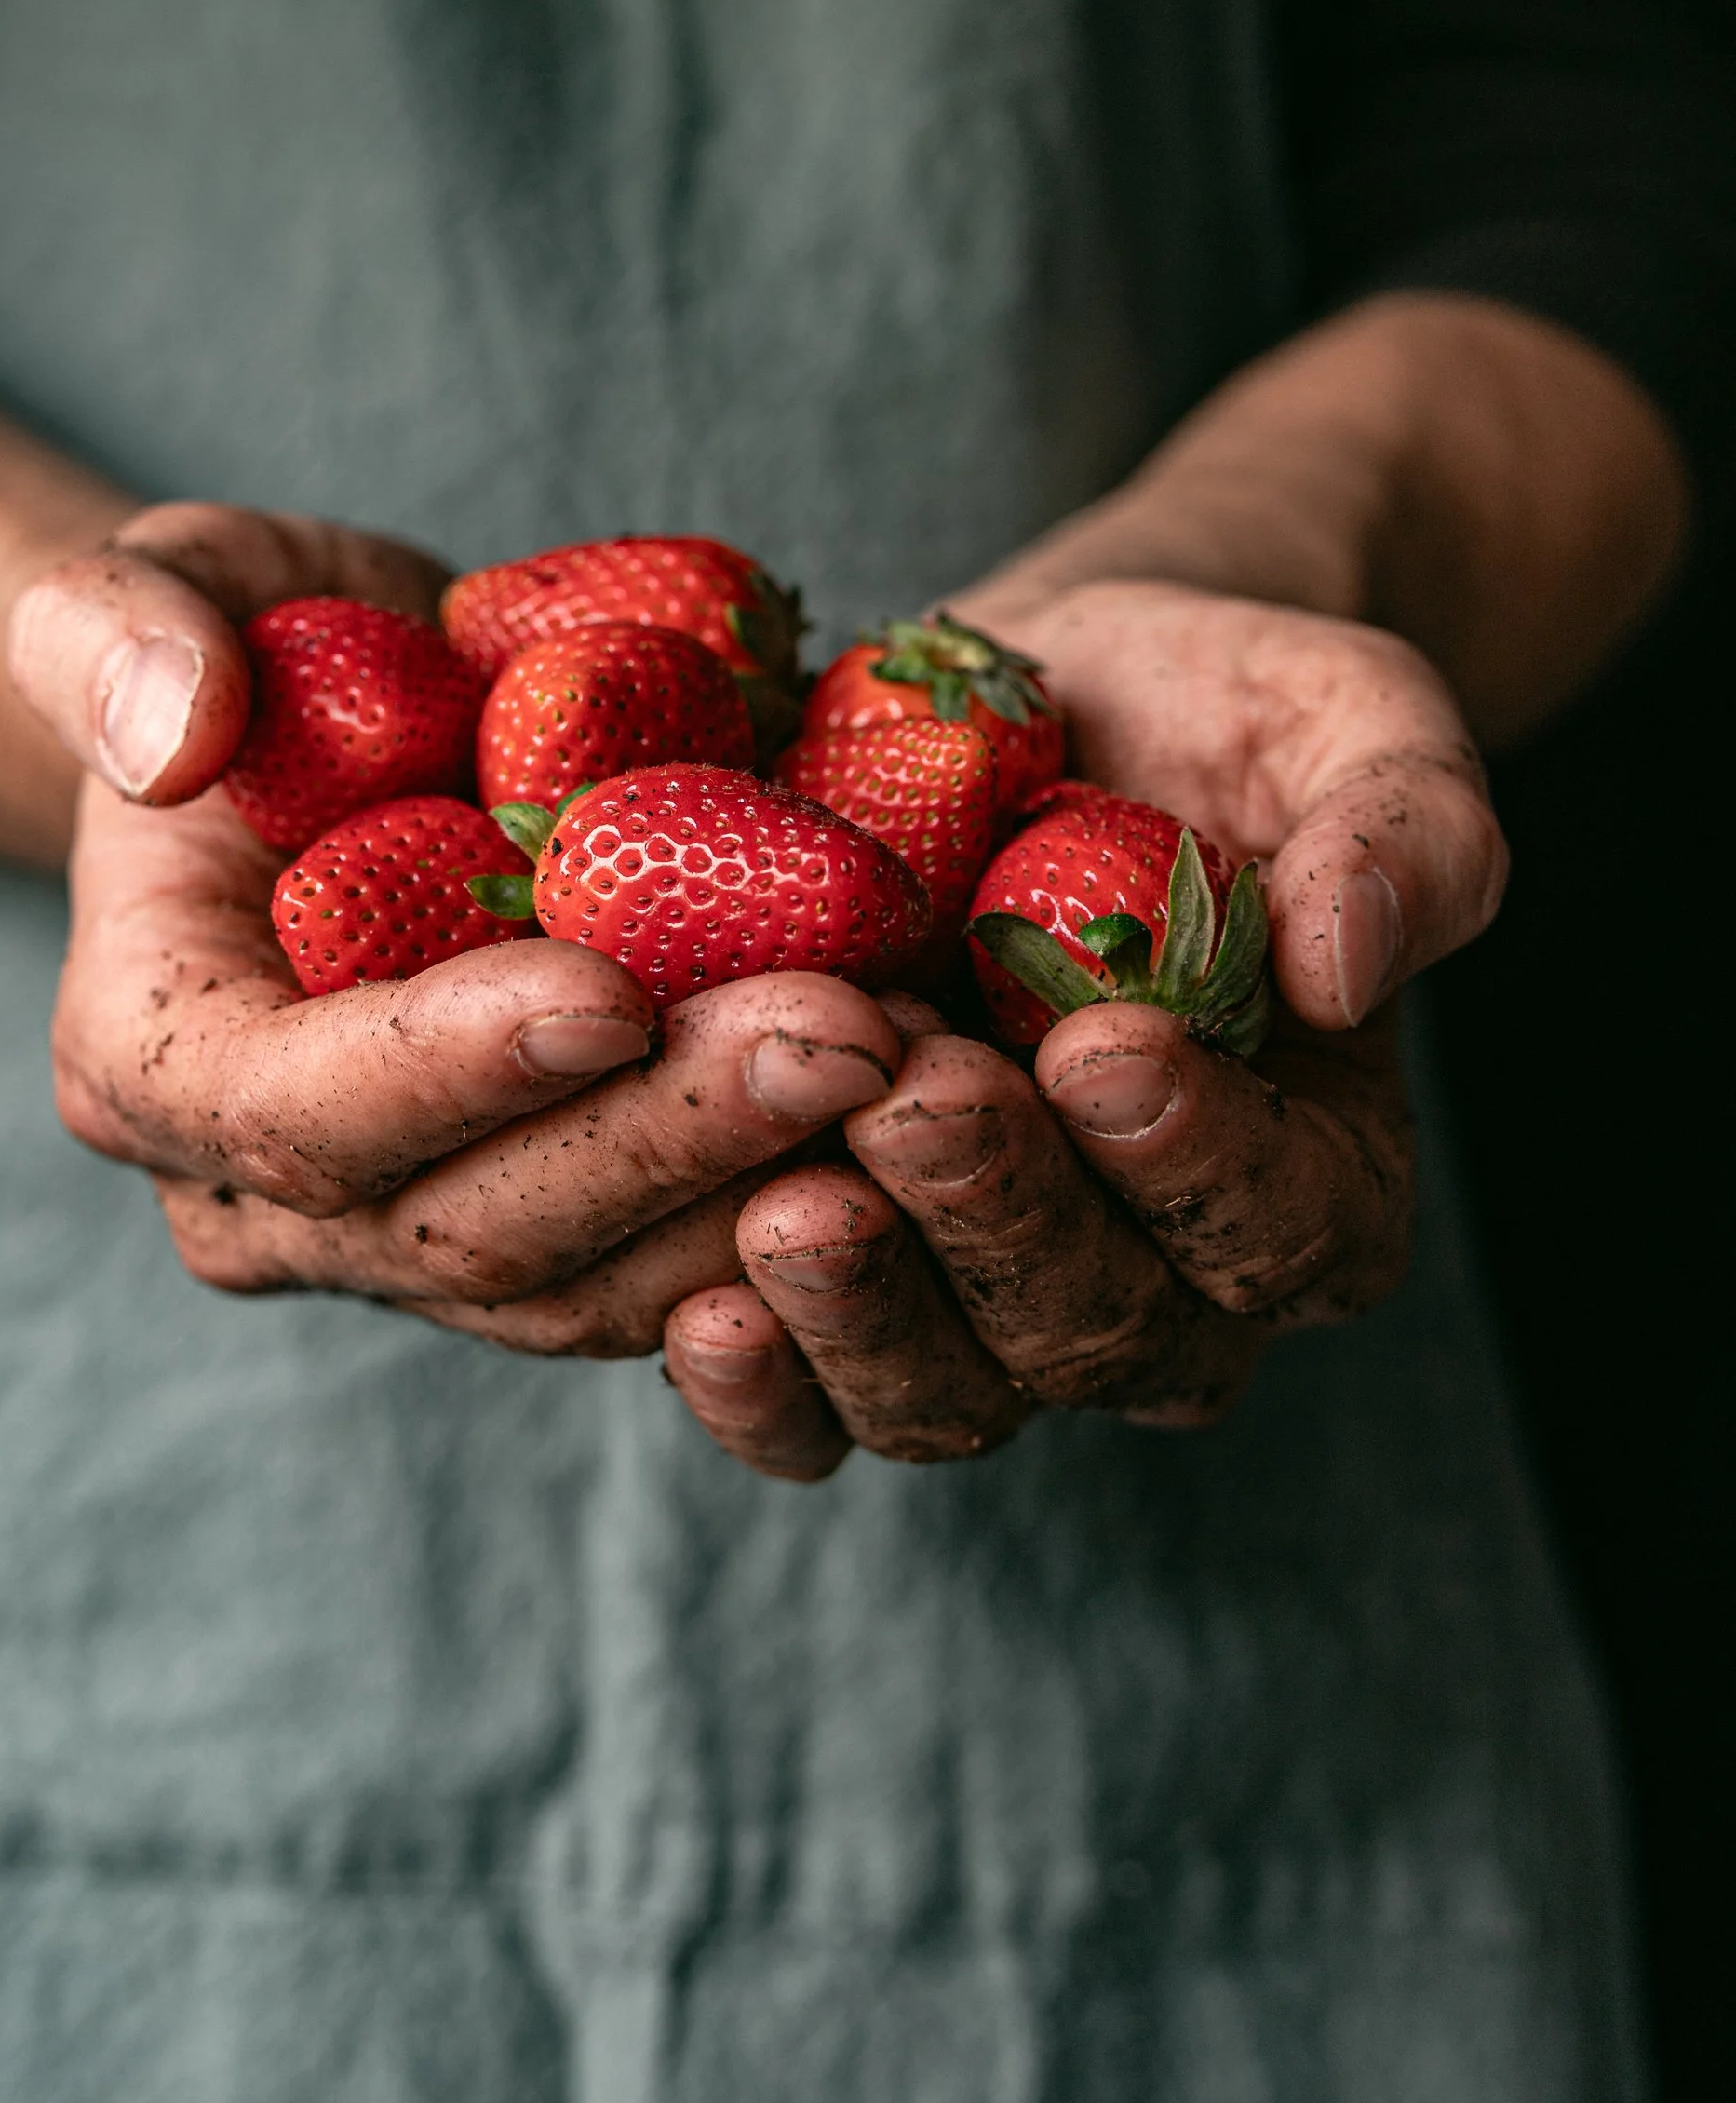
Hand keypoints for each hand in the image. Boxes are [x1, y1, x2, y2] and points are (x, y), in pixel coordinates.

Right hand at [10, 505, 905, 1350]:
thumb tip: (170, 736)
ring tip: (926, 1070)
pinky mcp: (556, 1236)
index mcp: (149, 1058)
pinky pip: (676, 1273)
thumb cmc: (249, 639)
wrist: (350, 727)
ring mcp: (414, 1240)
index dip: (455, 1064)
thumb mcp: (167, 572)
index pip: (296, 1108)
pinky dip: (804, 1205)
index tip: (616, 987)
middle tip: (852, 1034)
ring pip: (593, 1286)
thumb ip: (115, 629)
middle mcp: (264, 1198)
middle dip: (668, 1138)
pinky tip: (938, 1108)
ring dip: (763, 1192)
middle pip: (469, 1227)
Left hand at [661, 579, 1506, 1481]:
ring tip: (786, 1206)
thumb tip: (1348, 962)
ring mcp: (988, 1296)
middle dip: (998, 1216)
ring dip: (862, 1310)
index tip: (1103, 1044)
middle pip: (1096, 1326)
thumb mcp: (1349, 714)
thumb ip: (1407, 827)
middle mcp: (1162, 1275)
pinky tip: (694, 1306)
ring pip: (945, 1390)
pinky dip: (754, 1382)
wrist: (1041, 697)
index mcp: (1318, 1172)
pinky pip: (808, 1405)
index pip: (1285, 1224)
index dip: (1198, 1158)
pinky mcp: (848, 1279)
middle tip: (911, 1097)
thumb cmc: (1220, 709)